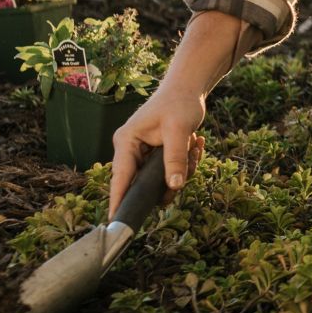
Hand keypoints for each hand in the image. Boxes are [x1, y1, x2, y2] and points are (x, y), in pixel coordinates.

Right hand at [108, 86, 207, 215]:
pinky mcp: (156, 157)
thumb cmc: (179, 103)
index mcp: (127, 142)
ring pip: (161, 180)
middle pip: (144, 183)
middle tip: (190, 163)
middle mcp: (131, 150)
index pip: (121, 177)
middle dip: (170, 178)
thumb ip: (175, 158)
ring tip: (194, 146)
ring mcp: (143, 155)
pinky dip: (186, 163)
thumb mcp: (178, 130)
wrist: (188, 89)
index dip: (119, 200)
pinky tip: (195, 144)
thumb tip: (174, 186)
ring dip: (183, 168)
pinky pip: (170, 172)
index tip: (116, 222)